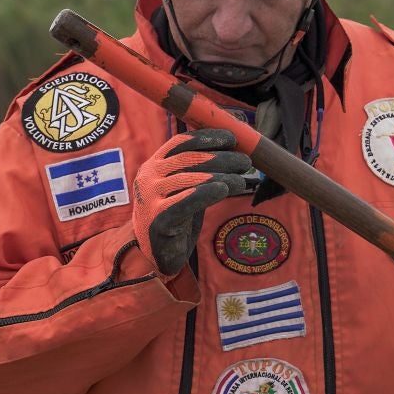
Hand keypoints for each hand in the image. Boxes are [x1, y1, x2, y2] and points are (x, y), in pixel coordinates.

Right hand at [131, 128, 254, 275]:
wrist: (154, 255)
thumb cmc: (175, 219)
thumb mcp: (185, 189)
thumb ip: (200, 172)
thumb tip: (234, 152)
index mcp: (153, 165)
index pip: (181, 143)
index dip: (208, 138)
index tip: (232, 139)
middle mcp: (148, 178)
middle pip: (190, 159)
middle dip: (221, 157)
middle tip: (245, 161)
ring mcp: (150, 198)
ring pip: (192, 179)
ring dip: (222, 176)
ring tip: (242, 179)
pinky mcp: (158, 219)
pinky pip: (186, 201)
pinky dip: (207, 193)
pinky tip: (224, 190)